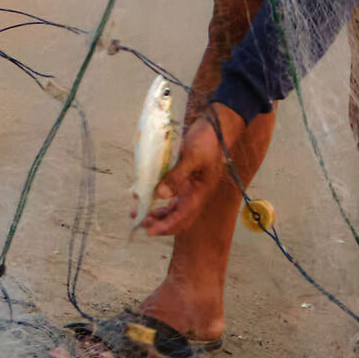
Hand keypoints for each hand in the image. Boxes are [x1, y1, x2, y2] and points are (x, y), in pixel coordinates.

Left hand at [143, 105, 245, 235]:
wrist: (218, 126)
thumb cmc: (207, 140)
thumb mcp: (191, 156)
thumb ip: (176, 176)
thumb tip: (161, 195)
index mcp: (200, 192)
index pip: (182, 217)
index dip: (166, 226)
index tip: (149, 231)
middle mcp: (196, 194)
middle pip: (178, 217)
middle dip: (160, 223)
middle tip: (140, 223)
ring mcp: (192, 187)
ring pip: (175, 208)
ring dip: (159, 214)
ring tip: (140, 214)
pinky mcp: (188, 179)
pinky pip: (173, 196)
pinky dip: (161, 201)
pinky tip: (149, 199)